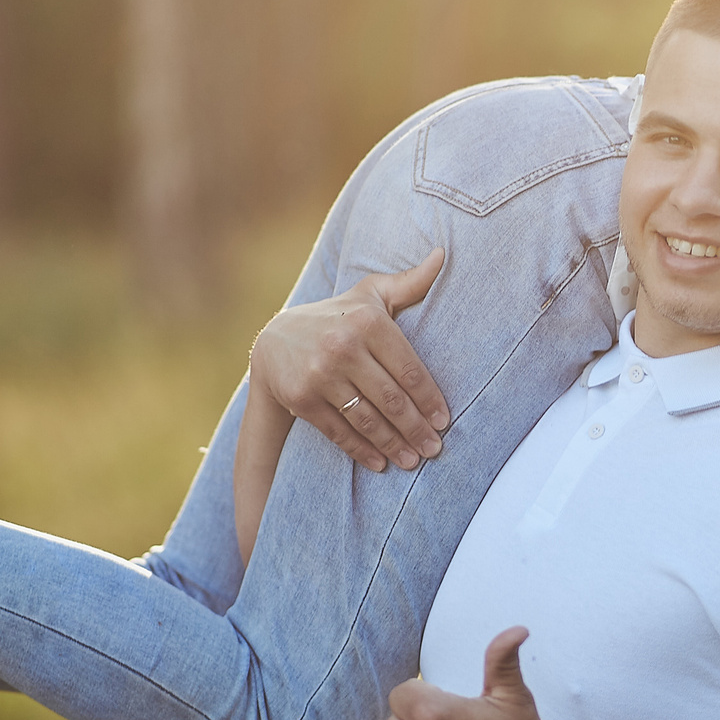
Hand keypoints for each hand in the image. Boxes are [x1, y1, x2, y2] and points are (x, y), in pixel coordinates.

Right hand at [251, 250, 448, 473]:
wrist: (274, 342)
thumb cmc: (337, 317)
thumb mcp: (369, 295)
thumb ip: (409, 283)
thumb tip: (442, 255)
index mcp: (367, 321)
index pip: (409, 368)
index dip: (429, 399)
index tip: (444, 421)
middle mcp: (343, 347)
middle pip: (392, 399)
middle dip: (417, 429)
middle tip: (435, 449)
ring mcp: (321, 375)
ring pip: (368, 419)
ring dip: (395, 445)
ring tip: (414, 460)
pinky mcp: (302, 399)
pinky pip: (340, 432)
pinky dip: (363, 451)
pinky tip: (381, 463)